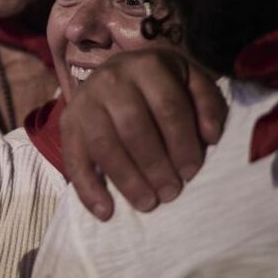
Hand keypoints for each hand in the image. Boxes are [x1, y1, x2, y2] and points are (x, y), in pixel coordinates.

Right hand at [61, 49, 226, 219]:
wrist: (116, 73)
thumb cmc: (161, 84)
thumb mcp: (190, 81)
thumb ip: (207, 103)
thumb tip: (210, 137)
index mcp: (147, 66)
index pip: (168, 108)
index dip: (182, 143)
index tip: (191, 173)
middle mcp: (111, 79)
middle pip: (134, 128)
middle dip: (155, 166)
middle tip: (170, 193)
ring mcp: (84, 101)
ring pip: (104, 144)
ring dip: (126, 179)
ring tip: (147, 203)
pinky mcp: (67, 122)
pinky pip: (73, 158)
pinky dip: (87, 188)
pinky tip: (105, 211)